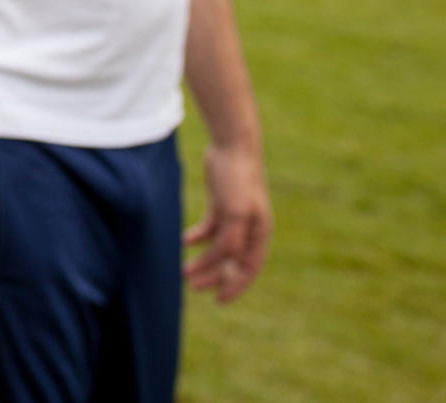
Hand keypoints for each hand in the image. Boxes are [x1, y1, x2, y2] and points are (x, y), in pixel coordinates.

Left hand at [182, 140, 271, 302]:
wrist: (232, 146)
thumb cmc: (238, 180)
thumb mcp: (235, 212)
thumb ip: (232, 238)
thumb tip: (224, 261)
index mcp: (260, 233)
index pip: (249, 268)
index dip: (235, 286)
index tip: (218, 300)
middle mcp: (250, 228)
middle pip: (232, 261)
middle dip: (214, 276)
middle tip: (192, 286)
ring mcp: (235, 216)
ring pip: (219, 247)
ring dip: (204, 260)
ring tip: (184, 270)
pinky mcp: (221, 204)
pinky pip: (210, 228)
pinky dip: (198, 237)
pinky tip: (185, 241)